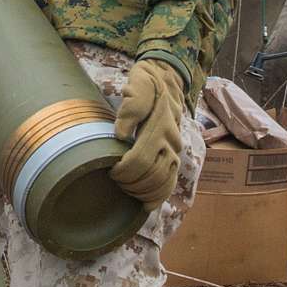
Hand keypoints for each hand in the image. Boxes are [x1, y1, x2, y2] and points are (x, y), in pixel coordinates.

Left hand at [110, 58, 186, 209]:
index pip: (141, 159)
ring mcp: (175, 151)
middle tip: (114, 180)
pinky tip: (147, 205)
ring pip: (164, 182)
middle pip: (152, 175)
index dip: (124, 171)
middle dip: (131, 183)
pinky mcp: (175, 156)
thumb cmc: (147, 84)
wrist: (167, 81)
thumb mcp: (137, 86)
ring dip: (144, 192)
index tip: (110, 170)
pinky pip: (171, 182)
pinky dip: (159, 196)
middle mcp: (170, 142)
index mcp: (159, 126)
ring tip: (127, 192)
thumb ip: (131, 107)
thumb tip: (120, 133)